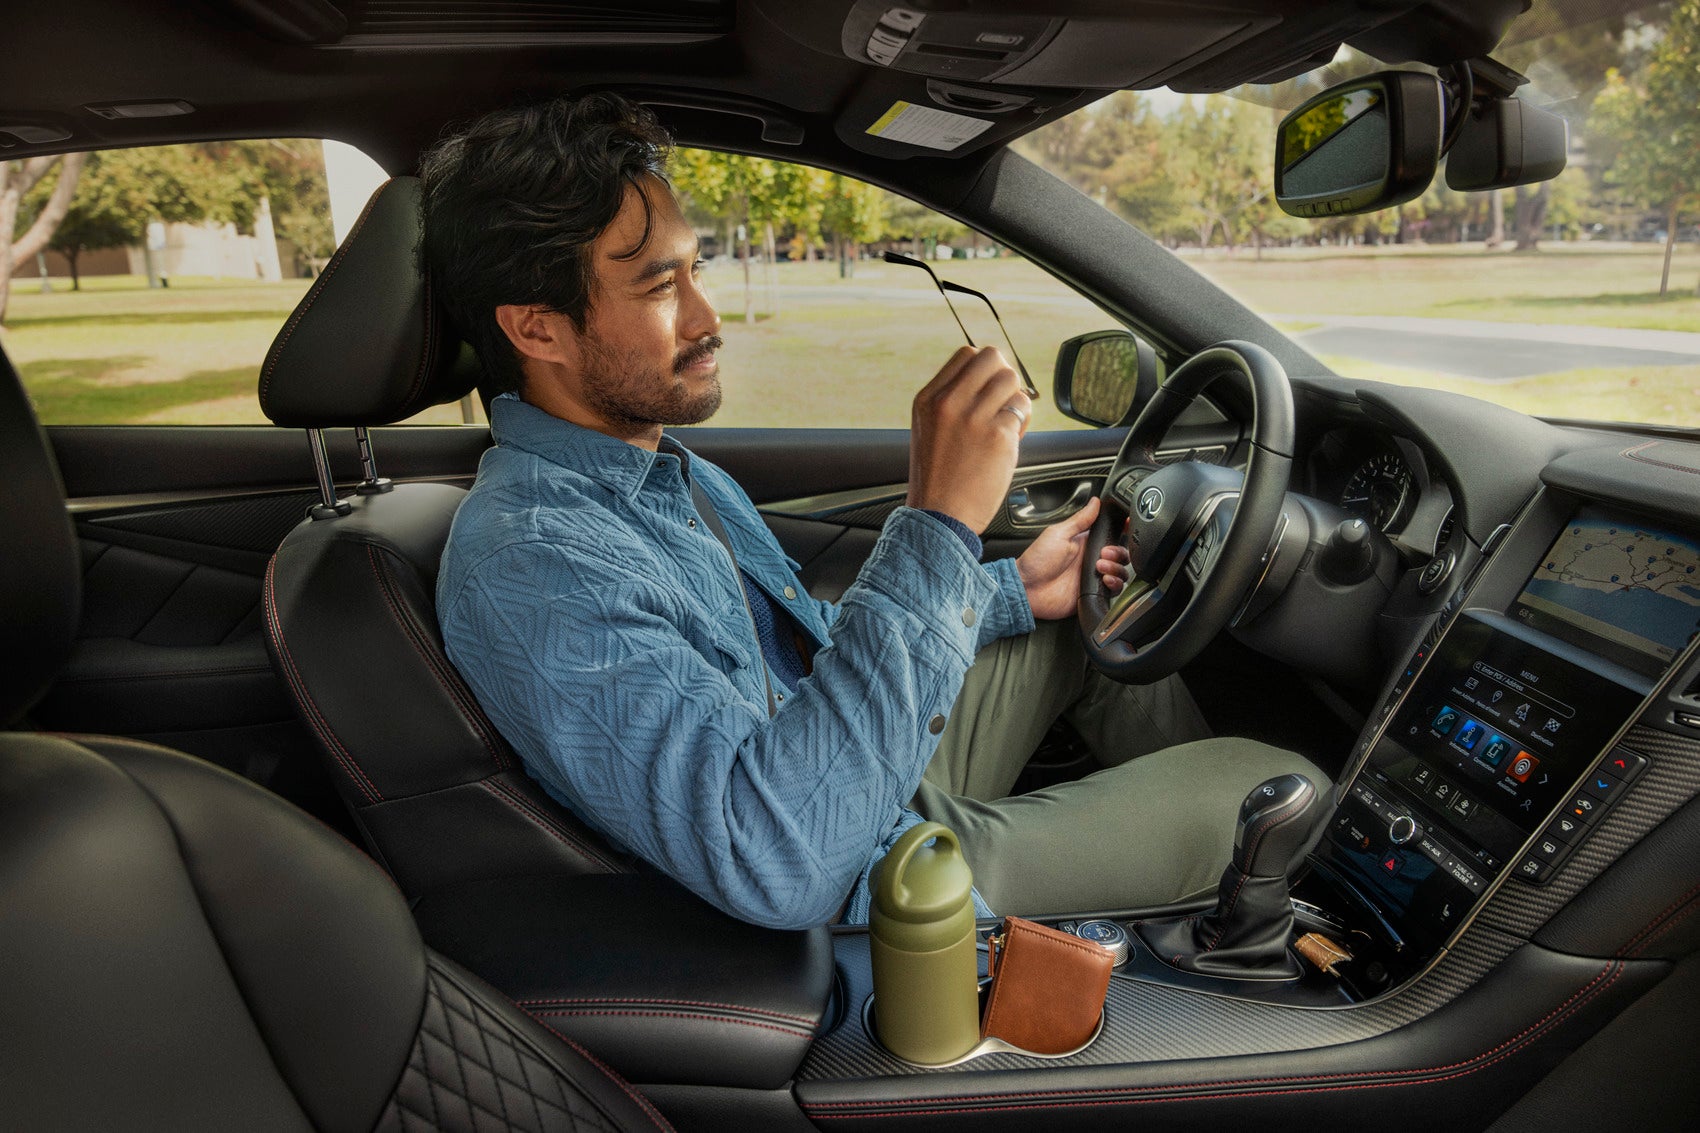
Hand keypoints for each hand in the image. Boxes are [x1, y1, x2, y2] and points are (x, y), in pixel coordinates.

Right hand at [907, 345, 1027, 533]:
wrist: (940, 517)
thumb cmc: (938, 480)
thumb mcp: (929, 430)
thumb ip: (951, 402)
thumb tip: (987, 380)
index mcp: (928, 399)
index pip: (967, 355)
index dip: (985, 369)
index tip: (988, 390)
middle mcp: (949, 402)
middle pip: (992, 357)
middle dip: (1003, 377)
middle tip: (1001, 404)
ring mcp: (973, 417)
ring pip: (1011, 380)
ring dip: (1015, 401)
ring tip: (1005, 425)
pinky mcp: (998, 435)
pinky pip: (1022, 409)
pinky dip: (1021, 424)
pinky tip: (1008, 442)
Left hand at [1016, 496, 1124, 620]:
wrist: (1028, 589)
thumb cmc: (1036, 561)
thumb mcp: (1058, 534)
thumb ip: (1080, 519)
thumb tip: (1095, 502)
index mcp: (1085, 542)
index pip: (1111, 534)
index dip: (1122, 530)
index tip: (1126, 526)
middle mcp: (1092, 559)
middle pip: (1121, 553)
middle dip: (1118, 552)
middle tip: (1103, 553)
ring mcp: (1094, 576)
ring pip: (1121, 571)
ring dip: (1116, 567)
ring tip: (1100, 567)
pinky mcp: (1094, 592)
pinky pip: (1115, 589)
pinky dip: (1115, 584)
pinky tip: (1105, 580)